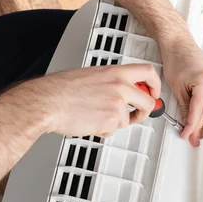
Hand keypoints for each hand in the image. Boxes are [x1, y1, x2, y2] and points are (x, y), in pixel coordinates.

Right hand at [24, 64, 161, 137]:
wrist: (47, 102)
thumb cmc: (60, 90)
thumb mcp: (90, 76)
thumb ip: (109, 81)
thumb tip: (119, 89)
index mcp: (114, 72)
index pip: (147, 72)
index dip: (155, 84)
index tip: (153, 91)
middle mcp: (119, 86)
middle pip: (148, 100)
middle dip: (145, 111)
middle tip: (137, 114)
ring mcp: (116, 103)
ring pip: (129, 118)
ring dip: (117, 122)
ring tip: (100, 118)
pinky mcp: (111, 120)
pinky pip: (115, 129)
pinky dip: (104, 129)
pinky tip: (92, 122)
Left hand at [161, 40, 202, 146]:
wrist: (177, 42)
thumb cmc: (175, 57)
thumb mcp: (176, 86)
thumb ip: (183, 106)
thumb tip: (185, 120)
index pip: (197, 110)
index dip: (191, 126)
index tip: (186, 135)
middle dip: (198, 126)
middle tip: (194, 139)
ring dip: (202, 120)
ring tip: (198, 134)